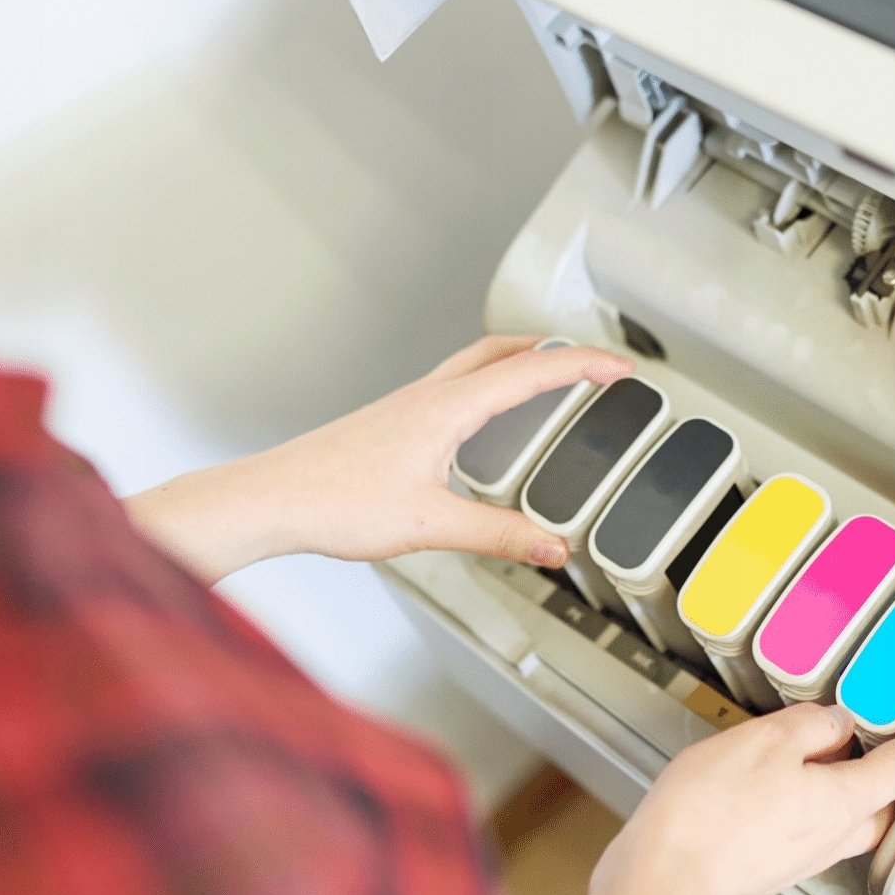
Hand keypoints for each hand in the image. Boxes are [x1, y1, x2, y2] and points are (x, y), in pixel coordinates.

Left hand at [124, 335, 633, 583]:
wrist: (273, 499)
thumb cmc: (334, 502)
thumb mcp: (431, 526)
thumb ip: (499, 536)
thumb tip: (551, 546)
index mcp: (447, 408)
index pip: (532, 372)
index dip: (584, 366)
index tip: (622, 368)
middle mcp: (428, 396)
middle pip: (504, 350)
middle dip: (555, 348)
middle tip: (592, 360)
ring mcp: (407, 405)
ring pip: (475, 364)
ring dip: (520, 360)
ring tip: (549, 374)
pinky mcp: (391, 422)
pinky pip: (453, 385)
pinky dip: (486, 384)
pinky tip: (481, 417)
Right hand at [551, 703, 894, 894]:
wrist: (662, 882)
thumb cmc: (708, 817)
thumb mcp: (763, 743)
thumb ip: (808, 728)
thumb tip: (835, 725)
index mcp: (844, 802)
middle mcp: (833, 837)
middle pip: (890, 803)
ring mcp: (801, 858)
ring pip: (851, 820)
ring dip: (859, 788)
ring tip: (843, 754)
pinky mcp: (771, 868)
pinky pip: (811, 830)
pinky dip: (815, 804)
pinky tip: (789, 787)